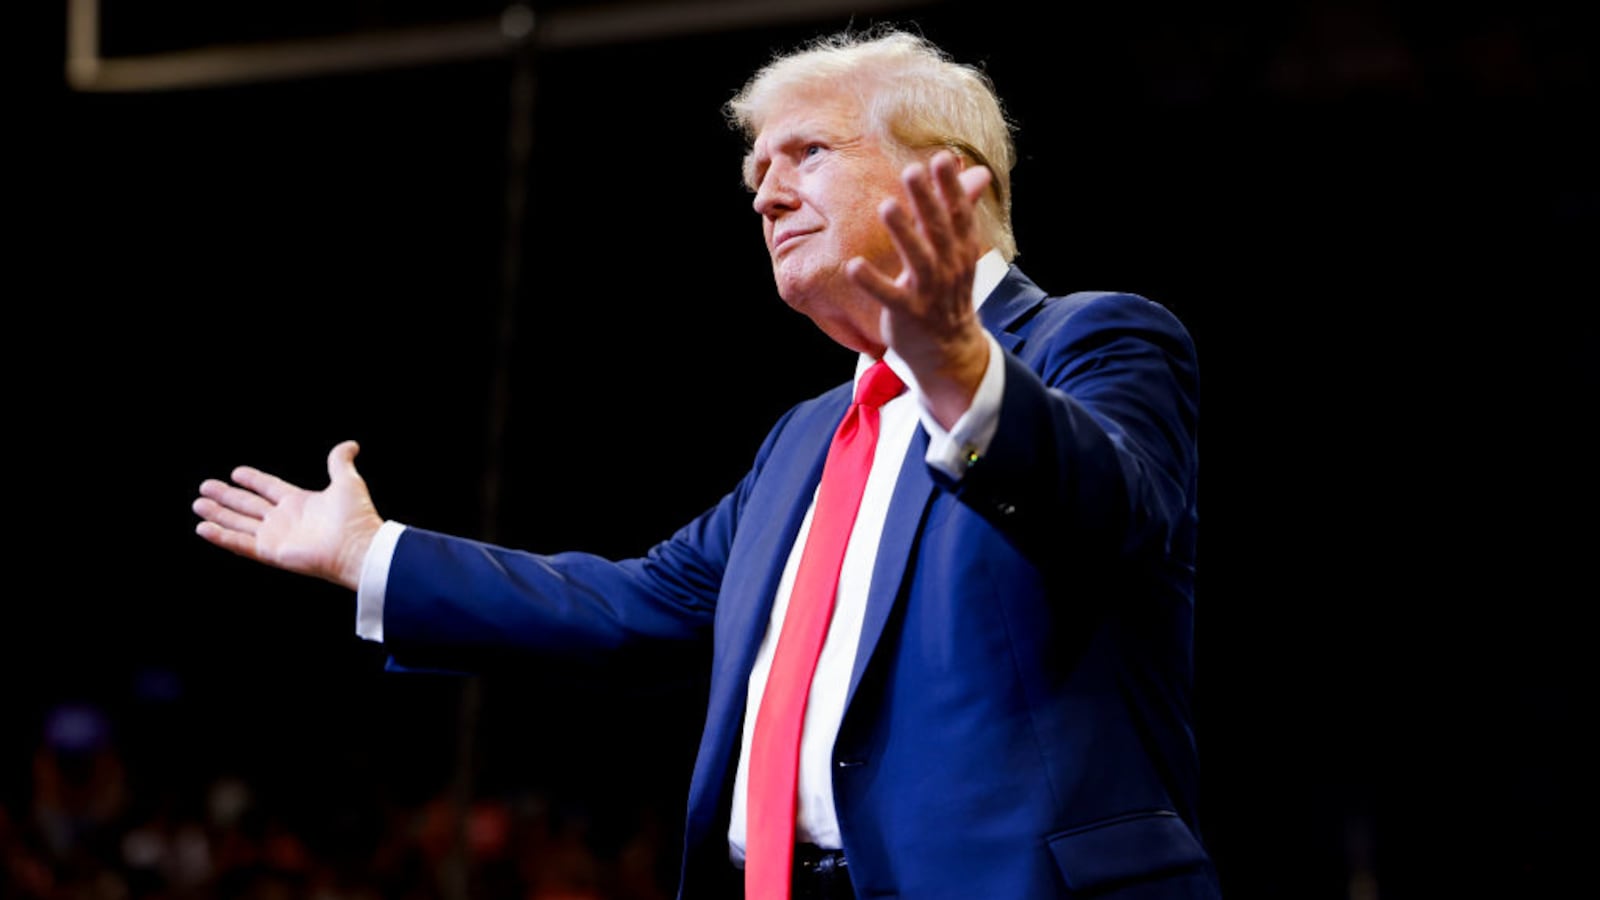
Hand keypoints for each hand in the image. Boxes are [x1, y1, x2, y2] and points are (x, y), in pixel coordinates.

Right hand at [193, 440, 383, 590]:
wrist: (358, 547)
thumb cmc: (356, 517)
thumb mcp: (347, 481)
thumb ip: (340, 461)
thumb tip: (351, 444)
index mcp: (300, 502)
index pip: (269, 488)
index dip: (253, 480)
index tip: (236, 472)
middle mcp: (284, 520)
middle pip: (248, 505)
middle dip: (226, 497)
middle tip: (204, 487)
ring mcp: (276, 537)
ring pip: (239, 524)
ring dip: (218, 514)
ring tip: (198, 504)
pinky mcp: (270, 552)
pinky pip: (240, 543)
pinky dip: (221, 536)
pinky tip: (203, 527)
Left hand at [847, 150, 992, 428]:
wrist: (948, 351)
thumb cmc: (948, 293)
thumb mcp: (960, 253)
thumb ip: (961, 211)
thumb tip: (977, 172)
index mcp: (961, 252)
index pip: (959, 216)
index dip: (951, 189)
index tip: (941, 159)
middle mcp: (948, 270)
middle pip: (938, 231)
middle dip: (926, 201)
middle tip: (912, 171)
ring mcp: (928, 293)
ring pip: (917, 260)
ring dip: (903, 233)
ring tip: (886, 206)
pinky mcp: (907, 313)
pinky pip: (888, 296)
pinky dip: (872, 282)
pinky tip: (854, 266)